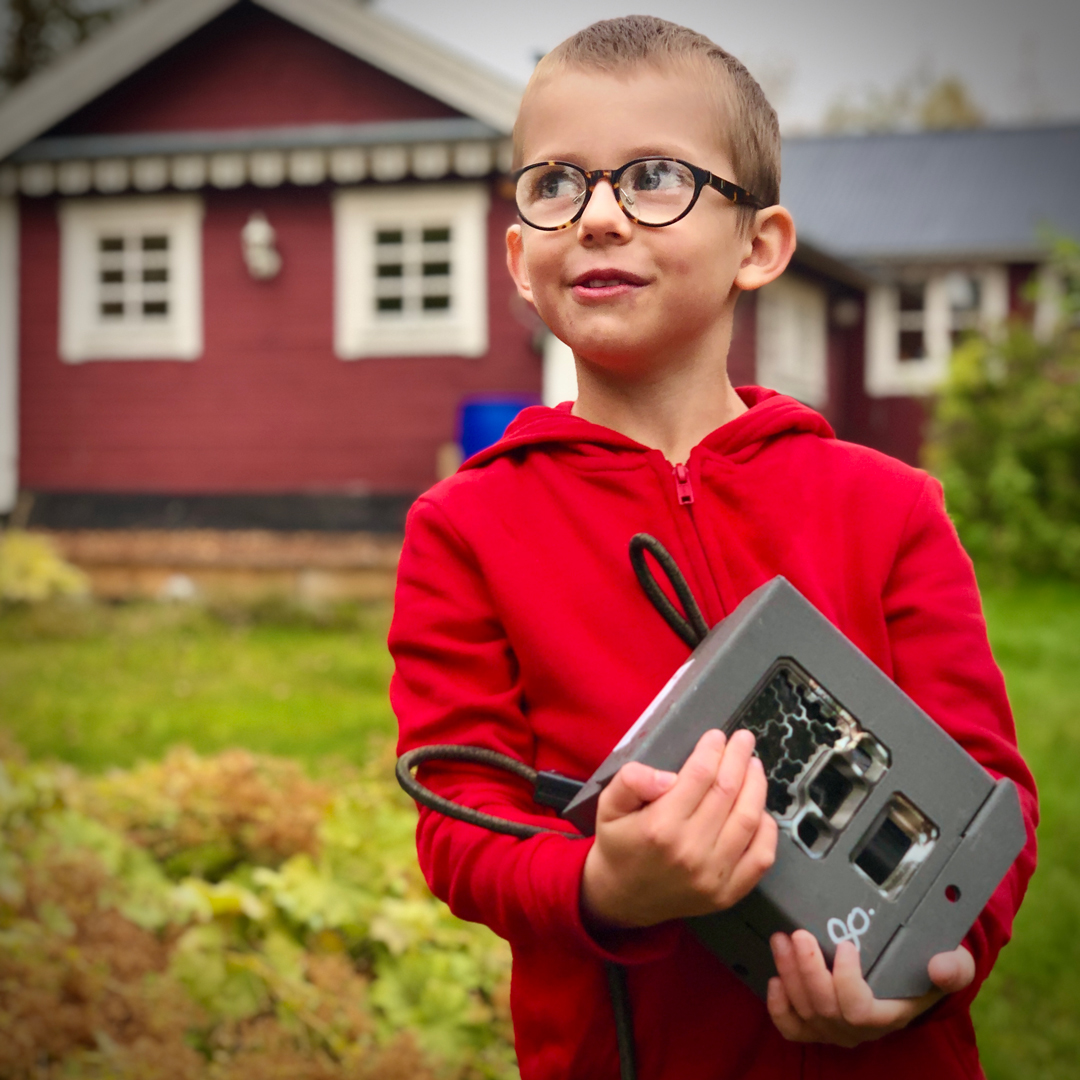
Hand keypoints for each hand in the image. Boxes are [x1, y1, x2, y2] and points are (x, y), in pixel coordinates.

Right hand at [580, 729, 777, 929]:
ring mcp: (713, 876)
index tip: (716, 736)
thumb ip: (631, 781)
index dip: (712, 750)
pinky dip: (767, 829)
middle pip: (727, 792)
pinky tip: (759, 809)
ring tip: (754, 766)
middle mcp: (690, 851)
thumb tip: (668, 776)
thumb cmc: (618, 844)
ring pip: (748, 819)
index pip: (699, 776)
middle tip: (744, 740)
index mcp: (660, 826)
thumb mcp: (608, 805)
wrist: (622, 898)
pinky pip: (760, 856)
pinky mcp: (727, 893)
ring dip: (756, 786)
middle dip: (738, 759)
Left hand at [767, 930, 975, 1047]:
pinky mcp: (814, 1026)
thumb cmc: (927, 969)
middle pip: (823, 1007)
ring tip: (781, 939)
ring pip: (803, 1011)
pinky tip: (774, 979)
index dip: (846, 979)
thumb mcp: (953, 966)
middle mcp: (858, 1029)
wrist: (912, 979)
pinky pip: (790, 1028)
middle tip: (798, 934)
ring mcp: (834, 1030)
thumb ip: (954, 968)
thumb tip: (941, 967)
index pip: (858, 1010)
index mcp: (888, 1015)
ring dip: (788, 973)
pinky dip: (778, 1006)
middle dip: (806, 969)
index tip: (846, 945)